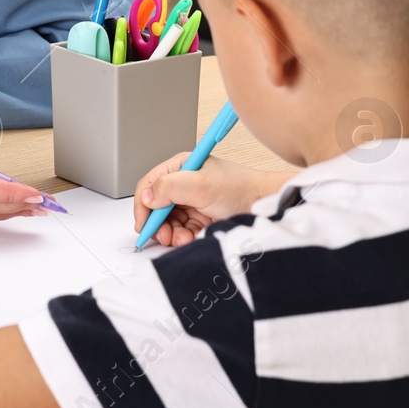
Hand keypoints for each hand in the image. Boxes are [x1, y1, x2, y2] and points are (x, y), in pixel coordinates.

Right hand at [132, 153, 292, 247]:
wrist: (265, 205)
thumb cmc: (240, 188)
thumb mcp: (201, 185)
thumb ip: (169, 187)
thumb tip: (147, 196)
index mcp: (179, 167)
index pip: (150, 185)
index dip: (143, 205)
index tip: (143, 224)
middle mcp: (183, 183)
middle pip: (157, 206)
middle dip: (158, 223)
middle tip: (162, 236)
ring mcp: (191, 201)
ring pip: (169, 221)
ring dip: (172, 233)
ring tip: (182, 239)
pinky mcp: (200, 217)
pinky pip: (182, 230)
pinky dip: (183, 237)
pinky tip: (191, 239)